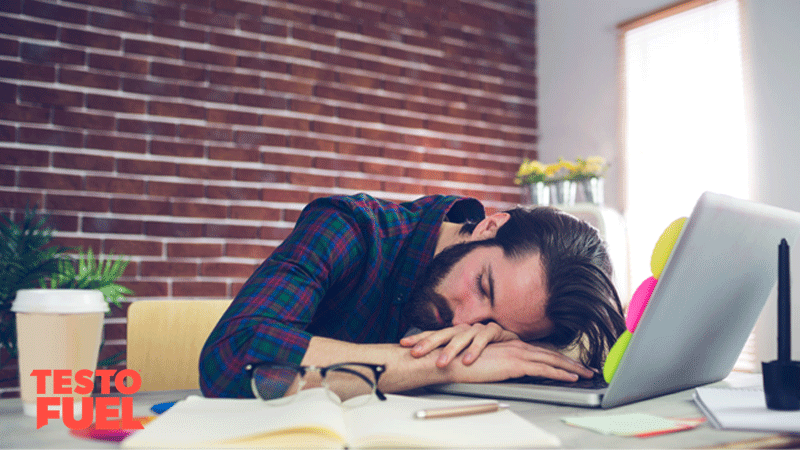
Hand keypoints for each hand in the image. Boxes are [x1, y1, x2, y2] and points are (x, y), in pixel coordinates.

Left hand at [400, 323, 519, 367]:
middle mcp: (464, 328)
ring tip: (441, 363)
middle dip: (428, 343)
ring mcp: (479, 328)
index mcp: (454, 333)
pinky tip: (468, 360)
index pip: (434, 333)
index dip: (419, 337)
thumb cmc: (487, 352)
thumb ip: (449, 357)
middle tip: (416, 353)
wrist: (515, 346)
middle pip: (443, 333)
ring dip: (451, 350)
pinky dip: (475, 349)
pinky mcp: (495, 330)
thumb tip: (425, 367)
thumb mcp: (465, 354)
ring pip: (462, 336)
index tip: (403, 344)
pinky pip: (484, 338)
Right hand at [438, 340, 595, 382]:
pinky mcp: (516, 363)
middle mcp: (517, 346)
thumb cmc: (464, 361)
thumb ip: (500, 361)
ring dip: (572, 367)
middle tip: (587, 368)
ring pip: (552, 360)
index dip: (557, 357)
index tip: (570, 364)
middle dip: (571, 362)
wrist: (452, 359)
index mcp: (511, 345)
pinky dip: (560, 373)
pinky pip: (544, 369)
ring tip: (586, 373)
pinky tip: (571, 377)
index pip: (540, 351)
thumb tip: (509, 369)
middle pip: (551, 354)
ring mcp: (518, 354)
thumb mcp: (486, 360)